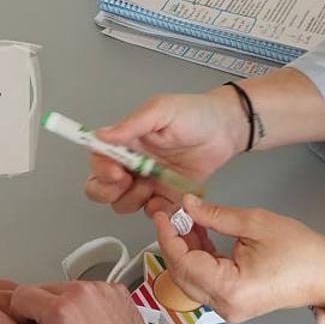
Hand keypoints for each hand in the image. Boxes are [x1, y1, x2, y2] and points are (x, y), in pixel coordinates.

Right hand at [0, 282, 157, 323]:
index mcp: (61, 309)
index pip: (20, 295)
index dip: (21, 317)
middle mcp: (83, 290)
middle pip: (43, 289)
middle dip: (42, 311)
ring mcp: (102, 287)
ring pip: (64, 288)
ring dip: (63, 305)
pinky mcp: (116, 289)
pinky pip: (87, 289)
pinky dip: (84, 303)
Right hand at [83, 89, 245, 215]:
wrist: (226, 130)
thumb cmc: (194, 113)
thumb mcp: (161, 110)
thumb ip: (131, 124)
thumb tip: (100, 134)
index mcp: (126, 142)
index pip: (98, 159)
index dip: (101, 170)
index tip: (117, 172)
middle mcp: (132, 164)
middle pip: (100, 187)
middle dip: (107, 191)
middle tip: (129, 182)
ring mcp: (149, 182)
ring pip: (122, 203)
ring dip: (132, 200)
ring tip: (153, 186)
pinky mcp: (168, 196)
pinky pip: (152, 212)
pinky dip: (156, 211)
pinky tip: (168, 200)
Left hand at [152, 193, 324, 322]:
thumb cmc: (301, 252)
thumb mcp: (256, 223)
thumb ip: (216, 215)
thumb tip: (187, 205)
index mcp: (229, 289)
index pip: (183, 263)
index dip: (168, 236)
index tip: (162, 214)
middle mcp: (224, 305)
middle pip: (182, 275)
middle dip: (174, 243)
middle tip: (172, 213)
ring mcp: (228, 308)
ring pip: (192, 279)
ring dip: (186, 250)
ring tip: (189, 220)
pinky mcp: (233, 303)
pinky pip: (206, 281)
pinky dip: (200, 259)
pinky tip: (201, 235)